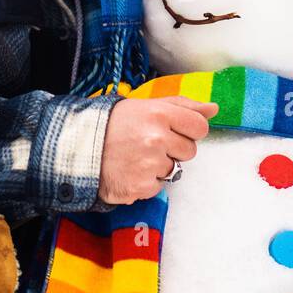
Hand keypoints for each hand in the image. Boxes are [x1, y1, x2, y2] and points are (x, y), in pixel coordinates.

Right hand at [98, 96, 217, 204]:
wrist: (79, 147)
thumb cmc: (115, 124)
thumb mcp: (147, 106)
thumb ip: (183, 106)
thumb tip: (213, 109)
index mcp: (159, 114)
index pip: (199, 126)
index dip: (189, 130)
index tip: (174, 130)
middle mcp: (156, 138)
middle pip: (190, 150)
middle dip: (174, 148)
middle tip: (149, 143)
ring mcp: (149, 164)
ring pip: (174, 169)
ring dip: (159, 166)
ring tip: (136, 156)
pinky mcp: (141, 186)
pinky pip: (158, 186)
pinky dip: (146, 181)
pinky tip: (130, 170)